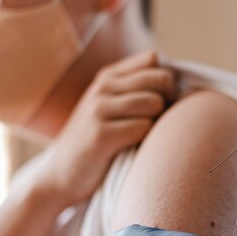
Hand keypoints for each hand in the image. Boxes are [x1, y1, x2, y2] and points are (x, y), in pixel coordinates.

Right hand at [34, 51, 175, 204]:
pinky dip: (146, 141)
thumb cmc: (95, 142)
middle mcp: (102, 88)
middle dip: (169, 100)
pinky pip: (143, 128)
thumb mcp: (109, 107)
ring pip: (154, 103)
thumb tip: (176, 82)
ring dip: (157, 122)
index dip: (167, 81)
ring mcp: (99, 110)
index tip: (163, 101)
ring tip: (142, 137)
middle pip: (160, 79)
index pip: (152, 60)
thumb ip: (135, 90)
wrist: (59, 175)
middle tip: (157, 122)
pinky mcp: (101, 135)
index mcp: (107, 77)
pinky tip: (132, 149)